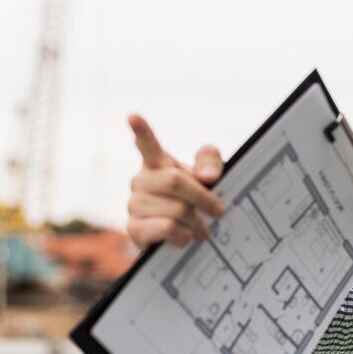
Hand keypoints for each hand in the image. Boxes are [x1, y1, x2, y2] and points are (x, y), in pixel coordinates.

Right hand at [126, 114, 226, 248]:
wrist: (182, 235)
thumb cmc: (193, 199)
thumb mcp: (208, 176)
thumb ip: (211, 163)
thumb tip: (208, 177)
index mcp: (156, 163)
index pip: (147, 144)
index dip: (141, 131)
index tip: (133, 116)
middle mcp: (141, 180)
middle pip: (174, 181)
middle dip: (203, 197)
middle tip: (219, 211)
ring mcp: (134, 204)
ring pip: (176, 209)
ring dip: (196, 222)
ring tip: (201, 229)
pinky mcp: (134, 228)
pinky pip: (167, 228)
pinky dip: (184, 235)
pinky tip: (185, 237)